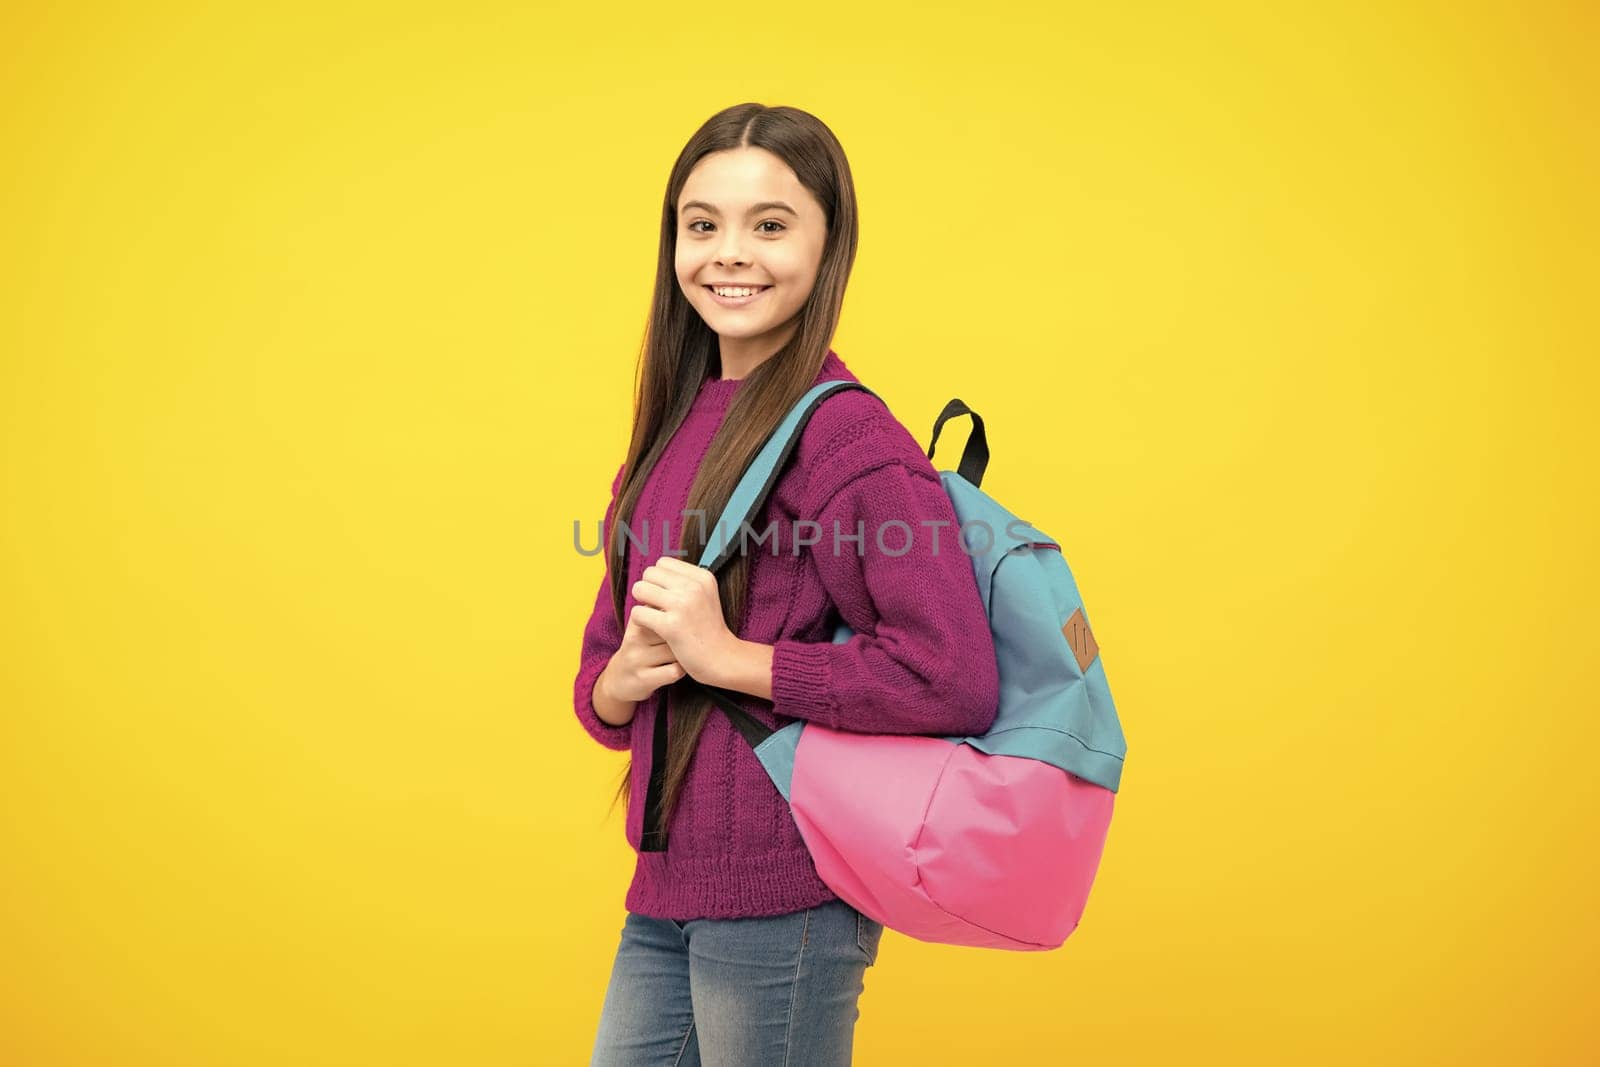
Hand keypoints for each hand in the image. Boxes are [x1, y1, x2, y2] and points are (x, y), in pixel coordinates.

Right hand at [601, 612, 685, 704]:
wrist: (618, 680)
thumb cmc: (642, 648)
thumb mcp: (644, 626)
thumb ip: (661, 611)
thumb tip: (686, 594)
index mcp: (637, 621)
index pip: (666, 611)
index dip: (682, 617)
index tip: (688, 622)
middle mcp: (635, 638)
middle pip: (674, 630)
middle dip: (686, 636)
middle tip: (690, 640)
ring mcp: (637, 659)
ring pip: (675, 651)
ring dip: (686, 654)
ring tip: (684, 653)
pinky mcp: (643, 679)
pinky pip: (675, 671)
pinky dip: (684, 669)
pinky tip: (682, 667)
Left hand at [628, 556, 737, 685]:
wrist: (721, 657)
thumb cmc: (708, 628)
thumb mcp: (706, 595)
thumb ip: (685, 581)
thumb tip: (655, 571)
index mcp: (702, 577)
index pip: (663, 563)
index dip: (659, 579)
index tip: (665, 595)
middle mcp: (693, 587)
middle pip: (649, 573)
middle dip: (647, 589)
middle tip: (655, 606)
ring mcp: (682, 606)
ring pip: (640, 589)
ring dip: (641, 603)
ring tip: (652, 615)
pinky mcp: (671, 626)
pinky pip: (638, 612)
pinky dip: (640, 620)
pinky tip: (650, 627)